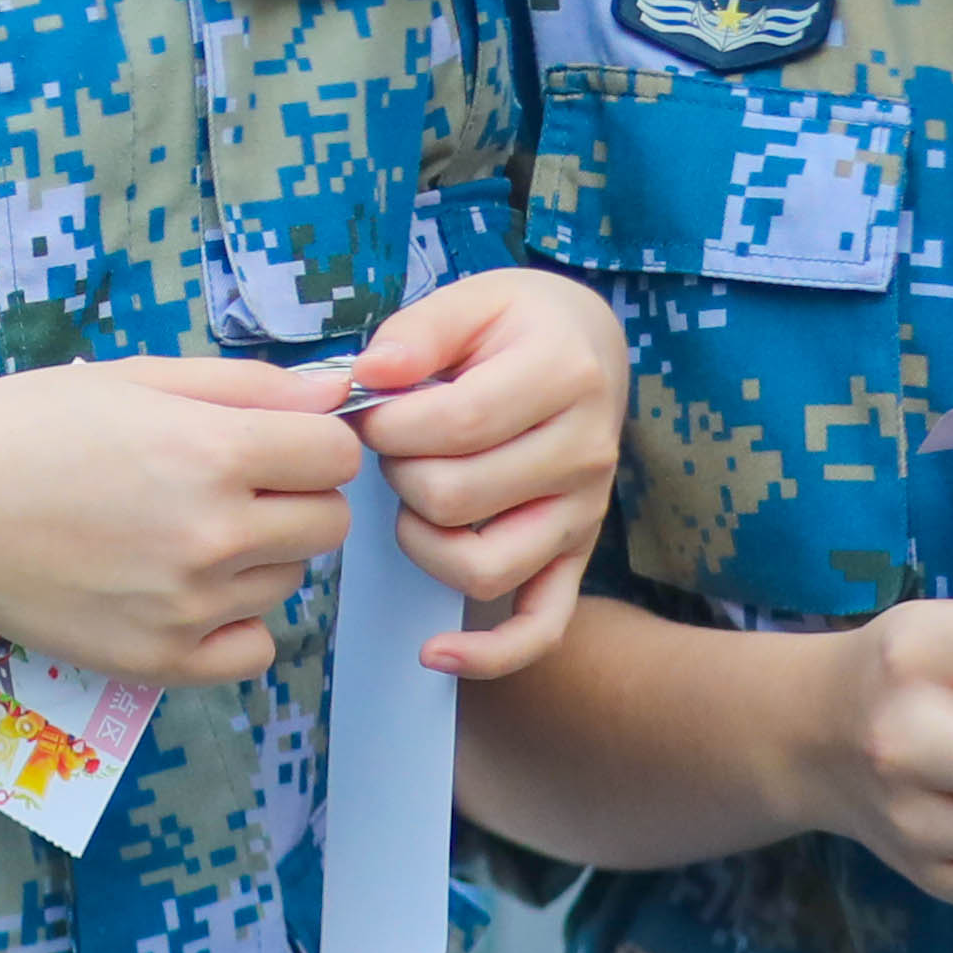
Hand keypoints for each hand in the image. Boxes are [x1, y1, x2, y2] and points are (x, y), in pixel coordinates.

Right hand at [0, 354, 362, 686]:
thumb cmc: (14, 432)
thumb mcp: (126, 378)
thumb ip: (240, 384)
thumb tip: (336, 393)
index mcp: (213, 452)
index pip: (335, 455)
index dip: (305, 442)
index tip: (265, 443)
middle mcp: (214, 534)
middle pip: (328, 524)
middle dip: (290, 500)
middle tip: (220, 490)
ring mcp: (190, 606)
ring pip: (286, 581)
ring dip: (253, 558)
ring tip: (171, 535)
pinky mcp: (162, 660)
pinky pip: (253, 648)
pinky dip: (233, 625)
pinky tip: (179, 594)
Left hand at [350, 269, 629, 674]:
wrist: (584, 344)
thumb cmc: (513, 324)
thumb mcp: (468, 299)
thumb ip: (415, 333)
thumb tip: (368, 377)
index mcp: (563, 378)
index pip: (454, 424)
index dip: (387, 424)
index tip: (369, 409)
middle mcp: (585, 453)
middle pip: (455, 497)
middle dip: (396, 472)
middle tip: (392, 446)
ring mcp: (584, 513)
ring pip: (483, 565)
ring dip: (420, 538)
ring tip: (412, 497)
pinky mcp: (575, 554)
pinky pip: (542, 624)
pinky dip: (491, 653)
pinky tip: (435, 652)